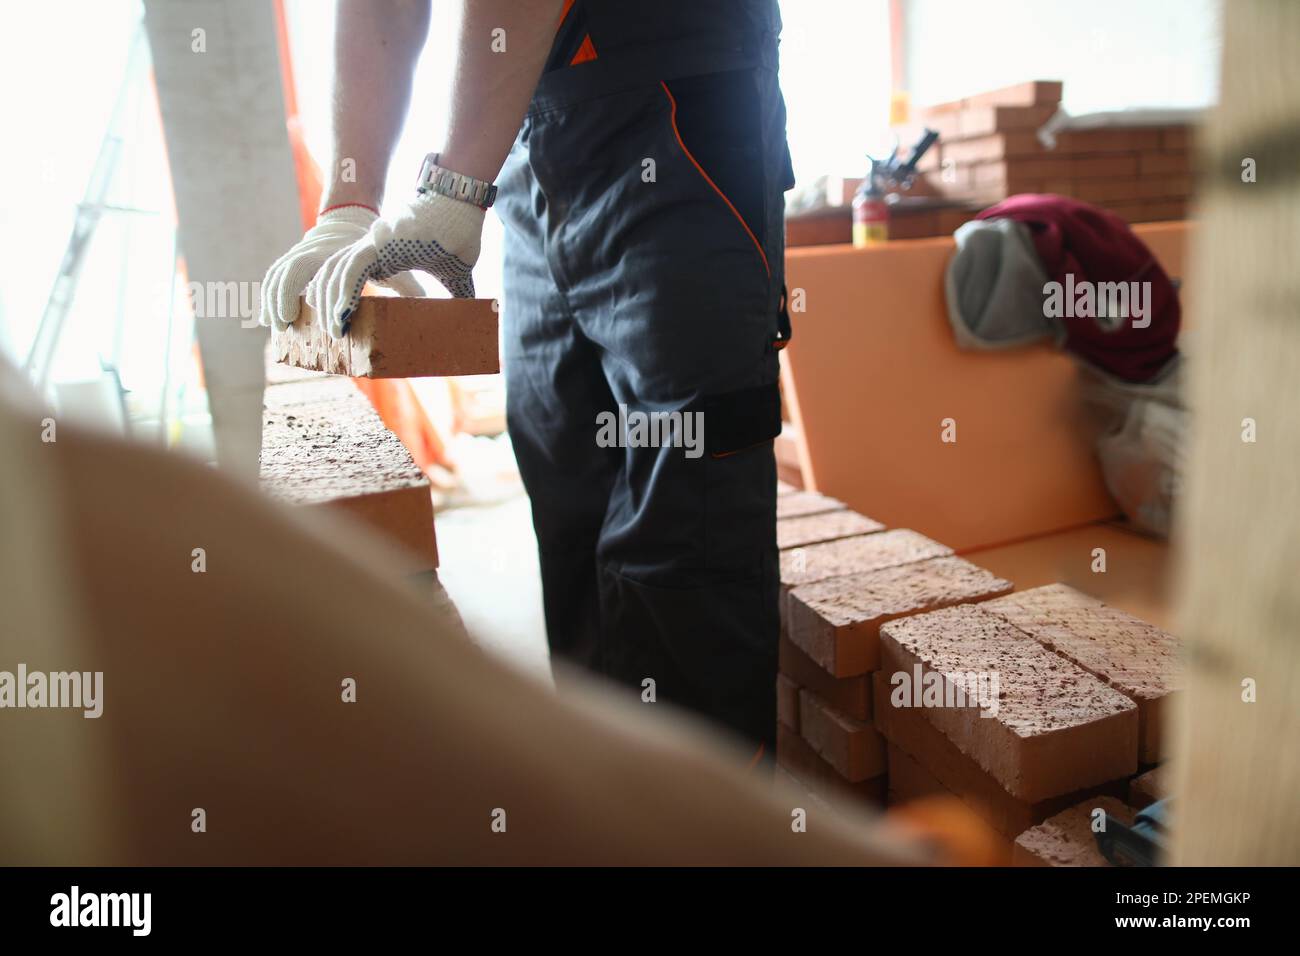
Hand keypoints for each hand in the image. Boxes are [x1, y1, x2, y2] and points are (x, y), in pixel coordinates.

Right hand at [259, 205, 422, 330]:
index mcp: (340, 252)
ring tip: (276, 327)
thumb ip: (407, 281)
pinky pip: (275, 275)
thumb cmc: (375, 246)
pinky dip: (268, 295)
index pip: (327, 275)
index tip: (332, 326)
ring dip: (273, 299)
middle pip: (293, 272)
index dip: (327, 301)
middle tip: (287, 326)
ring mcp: (300, 252)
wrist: (352, 219)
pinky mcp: (292, 259)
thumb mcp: (392, 261)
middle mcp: (315, 250)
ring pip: (279, 273)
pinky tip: (267, 318)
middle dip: (286, 299)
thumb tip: (429, 305)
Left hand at [306, 191, 483, 337]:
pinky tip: (342, 315)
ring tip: (335, 331)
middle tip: (333, 333)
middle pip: (334, 276)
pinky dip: (344, 293)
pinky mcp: (378, 243)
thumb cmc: (460, 233)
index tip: (342, 323)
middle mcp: (371, 247)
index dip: (339, 298)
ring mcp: (372, 243)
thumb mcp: (455, 272)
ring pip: (336, 274)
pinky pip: (352, 271)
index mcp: (384, 254)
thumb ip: (457, 291)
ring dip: (331, 304)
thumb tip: (472, 308)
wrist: (463, 208)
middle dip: (327, 305)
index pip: (349, 277)